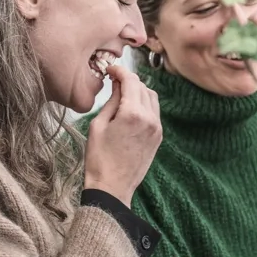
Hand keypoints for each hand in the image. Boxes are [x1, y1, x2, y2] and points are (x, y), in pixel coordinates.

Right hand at [85, 65, 161, 205]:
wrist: (112, 187)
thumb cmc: (99, 159)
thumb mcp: (98, 125)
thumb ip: (111, 101)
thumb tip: (117, 85)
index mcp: (133, 114)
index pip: (130, 80)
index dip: (120, 71)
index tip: (110, 69)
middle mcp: (150, 119)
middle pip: (143, 87)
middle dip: (129, 80)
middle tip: (113, 80)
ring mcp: (156, 128)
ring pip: (152, 98)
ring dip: (138, 91)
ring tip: (121, 94)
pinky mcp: (158, 137)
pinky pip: (154, 112)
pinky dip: (144, 104)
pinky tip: (130, 108)